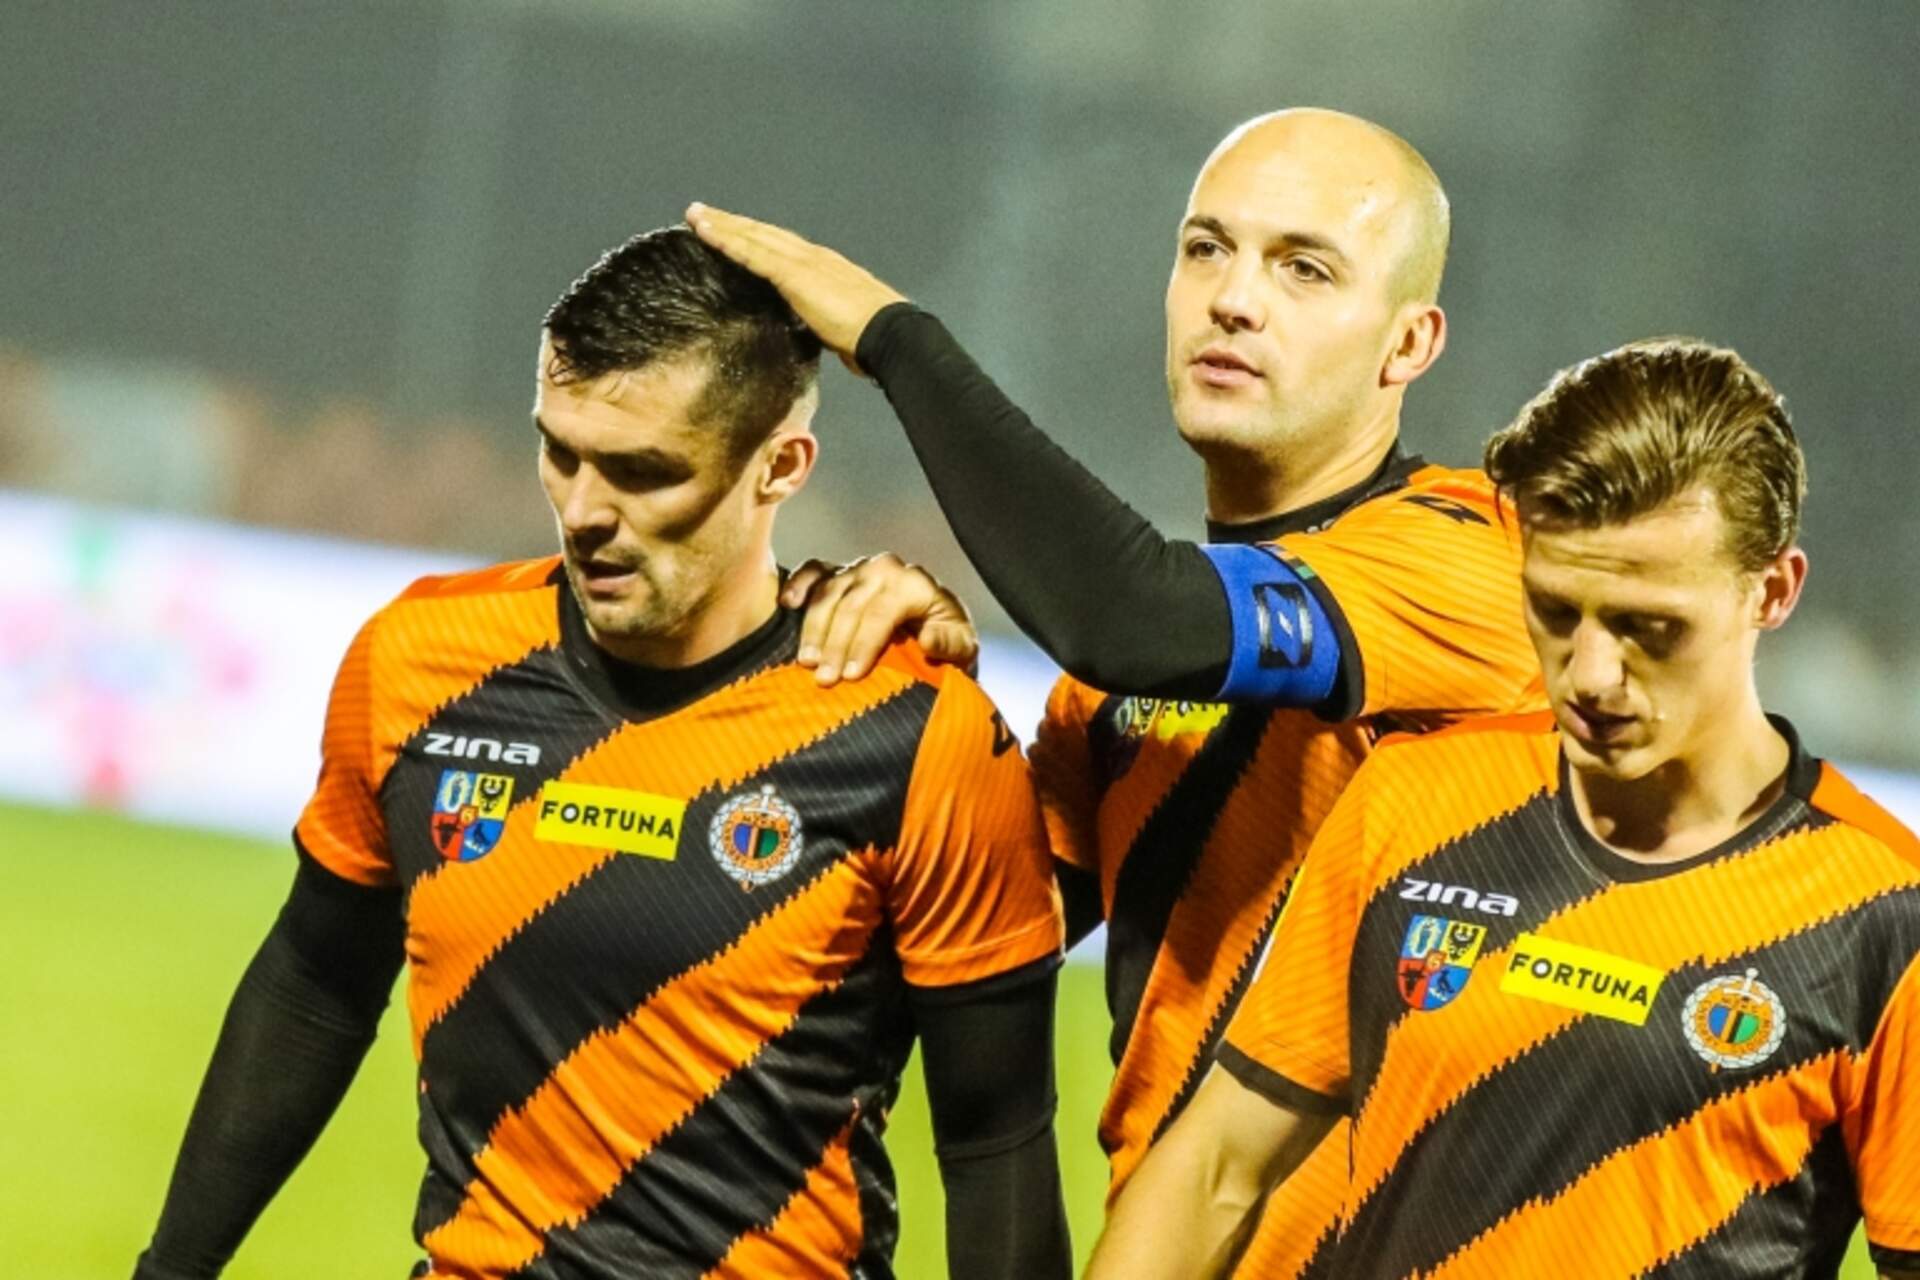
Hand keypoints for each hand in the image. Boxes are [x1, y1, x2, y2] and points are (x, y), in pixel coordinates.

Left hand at [685, 203, 906, 372]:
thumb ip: (823, 325)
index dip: (757, 239)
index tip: (736, 232)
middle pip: (765, 234)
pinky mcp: (794, 273)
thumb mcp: (839, 329)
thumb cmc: (870, 339)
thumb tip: (822, 338)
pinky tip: (706, 232)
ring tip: (696, 215)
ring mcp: (803, 262)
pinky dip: (728, 240)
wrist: (888, 334)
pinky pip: (753, 252)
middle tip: (704, 213)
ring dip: (723, 224)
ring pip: (754, 236)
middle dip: (734, 223)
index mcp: (824, 270)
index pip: (782, 249)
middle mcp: (813, 257)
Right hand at [780, 555, 977, 685]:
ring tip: (807, 662)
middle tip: (824, 678)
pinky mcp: (840, 572)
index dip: (864, 644)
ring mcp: (859, 568)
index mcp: (914, 583)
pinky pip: (814, 571)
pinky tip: (788, 604)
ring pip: (828, 593)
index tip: (851, 675)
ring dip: (813, 629)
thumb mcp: (963, 647)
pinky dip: (798, 584)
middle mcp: (885, 569)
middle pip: (850, 605)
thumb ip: (950, 644)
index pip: (881, 612)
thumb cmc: (948, 640)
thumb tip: (927, 640)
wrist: (936, 625)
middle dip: (835, 644)